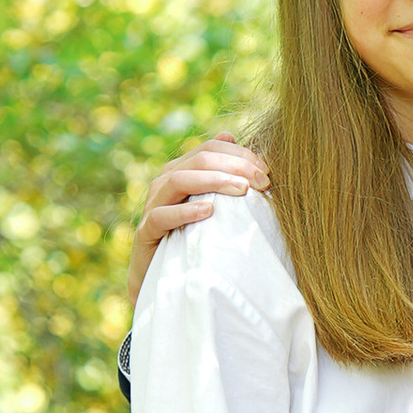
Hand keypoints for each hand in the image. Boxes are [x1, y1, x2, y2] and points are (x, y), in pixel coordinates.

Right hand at [130, 135, 264, 311]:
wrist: (162, 278)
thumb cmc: (193, 238)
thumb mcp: (211, 204)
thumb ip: (220, 173)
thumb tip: (229, 134)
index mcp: (181, 171)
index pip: (210, 149)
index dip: (239, 154)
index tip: (266, 170)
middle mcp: (164, 182)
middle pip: (198, 160)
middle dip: (234, 166)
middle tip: (261, 181)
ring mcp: (153, 204)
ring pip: (179, 180)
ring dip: (213, 181)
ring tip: (242, 190)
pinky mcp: (146, 231)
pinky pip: (162, 215)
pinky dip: (186, 211)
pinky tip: (209, 212)